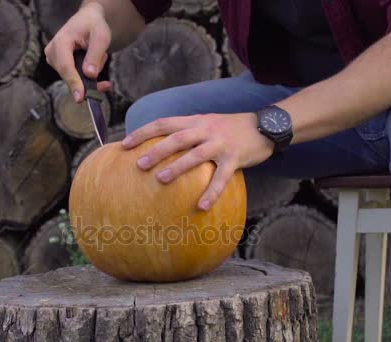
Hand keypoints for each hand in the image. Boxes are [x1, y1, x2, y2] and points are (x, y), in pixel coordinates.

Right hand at [44, 2, 111, 102]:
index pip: (66, 66)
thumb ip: (95, 55)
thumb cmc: (94, 25)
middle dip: (88, 80)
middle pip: (69, 75)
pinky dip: (87, 77)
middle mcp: (53, 52)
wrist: (87, 20)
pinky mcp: (59, 65)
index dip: (74, 83)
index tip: (80, 97)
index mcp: (61, 41)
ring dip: (90, 75)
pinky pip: (74, 78)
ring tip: (101, 58)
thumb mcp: (101, 37)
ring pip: (73, 78)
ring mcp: (54, 60)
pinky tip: (97, 72)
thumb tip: (90, 75)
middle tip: (106, 84)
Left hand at [122, 113, 273, 210]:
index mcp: (196, 120)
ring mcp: (221, 143)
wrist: (266, 126)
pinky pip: (222, 177)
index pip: (164, 123)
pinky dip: (211, 192)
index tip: (125, 144)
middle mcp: (206, 129)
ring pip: (196, 155)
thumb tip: (162, 146)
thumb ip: (188, 131)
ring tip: (160, 180)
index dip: (144, 132)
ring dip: (177, 167)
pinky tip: (200, 206)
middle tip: (139, 164)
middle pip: (177, 138)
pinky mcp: (236, 157)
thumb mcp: (208, 122)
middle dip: (156, 150)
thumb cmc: (232, 128)